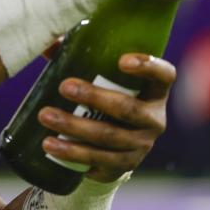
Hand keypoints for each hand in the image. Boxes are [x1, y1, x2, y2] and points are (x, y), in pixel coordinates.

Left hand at [37, 53, 175, 182]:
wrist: (112, 143)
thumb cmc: (105, 95)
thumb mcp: (101, 75)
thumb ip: (80, 54)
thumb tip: (48, 43)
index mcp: (155, 91)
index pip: (164, 75)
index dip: (148, 67)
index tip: (122, 60)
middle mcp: (154, 120)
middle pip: (128, 109)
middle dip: (94, 97)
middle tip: (64, 87)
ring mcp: (141, 145)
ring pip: (109, 137)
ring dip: (75, 127)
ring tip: (45, 116)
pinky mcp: (125, 166)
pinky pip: (99, 161)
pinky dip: (73, 153)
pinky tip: (51, 145)